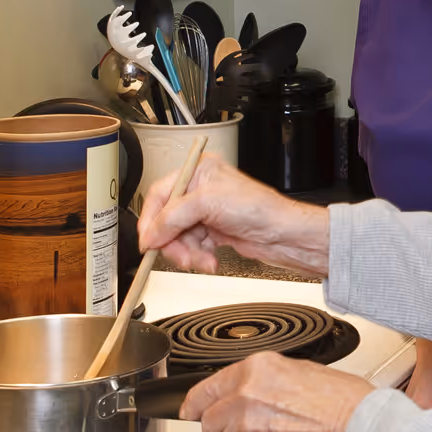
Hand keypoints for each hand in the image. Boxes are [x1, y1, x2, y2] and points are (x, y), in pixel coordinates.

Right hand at [138, 156, 330, 276]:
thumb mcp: (207, 204)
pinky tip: (210, 260)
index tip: (147, 241)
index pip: (160, 194)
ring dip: (188, 253)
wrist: (283, 234)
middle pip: (167, 219)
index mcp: (198, 171)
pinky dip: (198, 257)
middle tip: (180, 255)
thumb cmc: (259, 208)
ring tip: (202, 259)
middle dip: (173, 241)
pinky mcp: (215, 231)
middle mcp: (202, 189)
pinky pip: (193, 247)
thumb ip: (173, 218)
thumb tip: (150, 233)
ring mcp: (208, 211)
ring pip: (179, 237)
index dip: (151, 219)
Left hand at [181, 352, 375, 431]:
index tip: (191, 409)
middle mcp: (246, 398)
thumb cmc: (345, 403)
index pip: (206, 388)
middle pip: (208, 421)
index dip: (196, 403)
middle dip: (220, 429)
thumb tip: (252, 391)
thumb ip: (266, 381)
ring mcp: (249, 430)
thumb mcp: (302, 371)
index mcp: (257, 370)